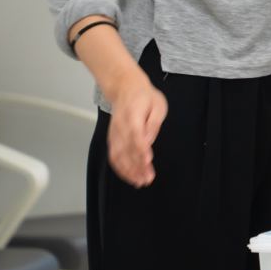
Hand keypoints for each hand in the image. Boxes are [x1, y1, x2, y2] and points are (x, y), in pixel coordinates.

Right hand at [104, 68, 166, 186]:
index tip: (148, 161)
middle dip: (137, 167)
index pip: (136, 137)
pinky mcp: (112, 138)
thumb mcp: (158, 104)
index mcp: (132, 116)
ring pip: (118, 156)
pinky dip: (120, 168)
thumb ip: (154, 123)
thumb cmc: (143, 96)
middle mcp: (120, 127)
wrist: (125, 88)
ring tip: (140, 181)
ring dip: (128, 171)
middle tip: (147, 178)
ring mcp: (114, 134)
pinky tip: (129, 176)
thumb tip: (149, 141)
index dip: (141, 150)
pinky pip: (114, 155)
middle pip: (127, 150)